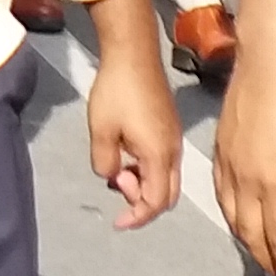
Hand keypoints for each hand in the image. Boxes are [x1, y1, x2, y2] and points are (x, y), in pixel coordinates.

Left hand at [85, 33, 184, 230]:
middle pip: (166, 194)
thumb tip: (114, 176)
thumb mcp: (101, 132)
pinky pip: (164, 161)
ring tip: (118, 168)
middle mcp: (173, 151)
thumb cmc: (116, 92)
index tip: (117, 222)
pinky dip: (147, 169)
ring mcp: (174, 138)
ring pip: (166, 177)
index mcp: (159, 156)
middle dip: (142, 202)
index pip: (155, 202)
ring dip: (144, 183)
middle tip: (117, 188)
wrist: (133, 53)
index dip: (137, 217)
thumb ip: (105, 164)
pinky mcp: (170, 126)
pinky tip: (126, 153)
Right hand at [213, 52, 275, 275]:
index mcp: (273, 186)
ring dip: (247, 240)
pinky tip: (239, 214)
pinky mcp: (219, 151)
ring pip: (231, 217)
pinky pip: (221, 195)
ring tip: (263, 252)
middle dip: (267, 261)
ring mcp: (228, 167)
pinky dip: (230, 214)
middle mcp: (245, 183)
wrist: (269, 66)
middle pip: (251, 235)